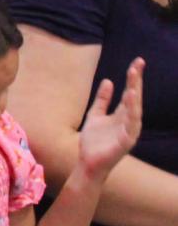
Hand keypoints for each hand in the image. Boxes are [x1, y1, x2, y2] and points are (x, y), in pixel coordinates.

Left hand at [78, 58, 144, 181]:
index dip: (133, 77)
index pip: (129, 92)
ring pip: (135, 110)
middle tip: (138, 64)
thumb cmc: (93, 142)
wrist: (88, 163)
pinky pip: (131, 124)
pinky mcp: (127, 141)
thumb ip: (102, 100)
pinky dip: (132, 112)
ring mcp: (129, 131)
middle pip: (134, 97)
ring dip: (135, 94)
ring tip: (134, 78)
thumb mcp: (95, 115)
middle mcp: (128, 121)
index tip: (137, 61)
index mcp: (121, 114)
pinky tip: (131, 99)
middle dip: (136, 81)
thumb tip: (109, 81)